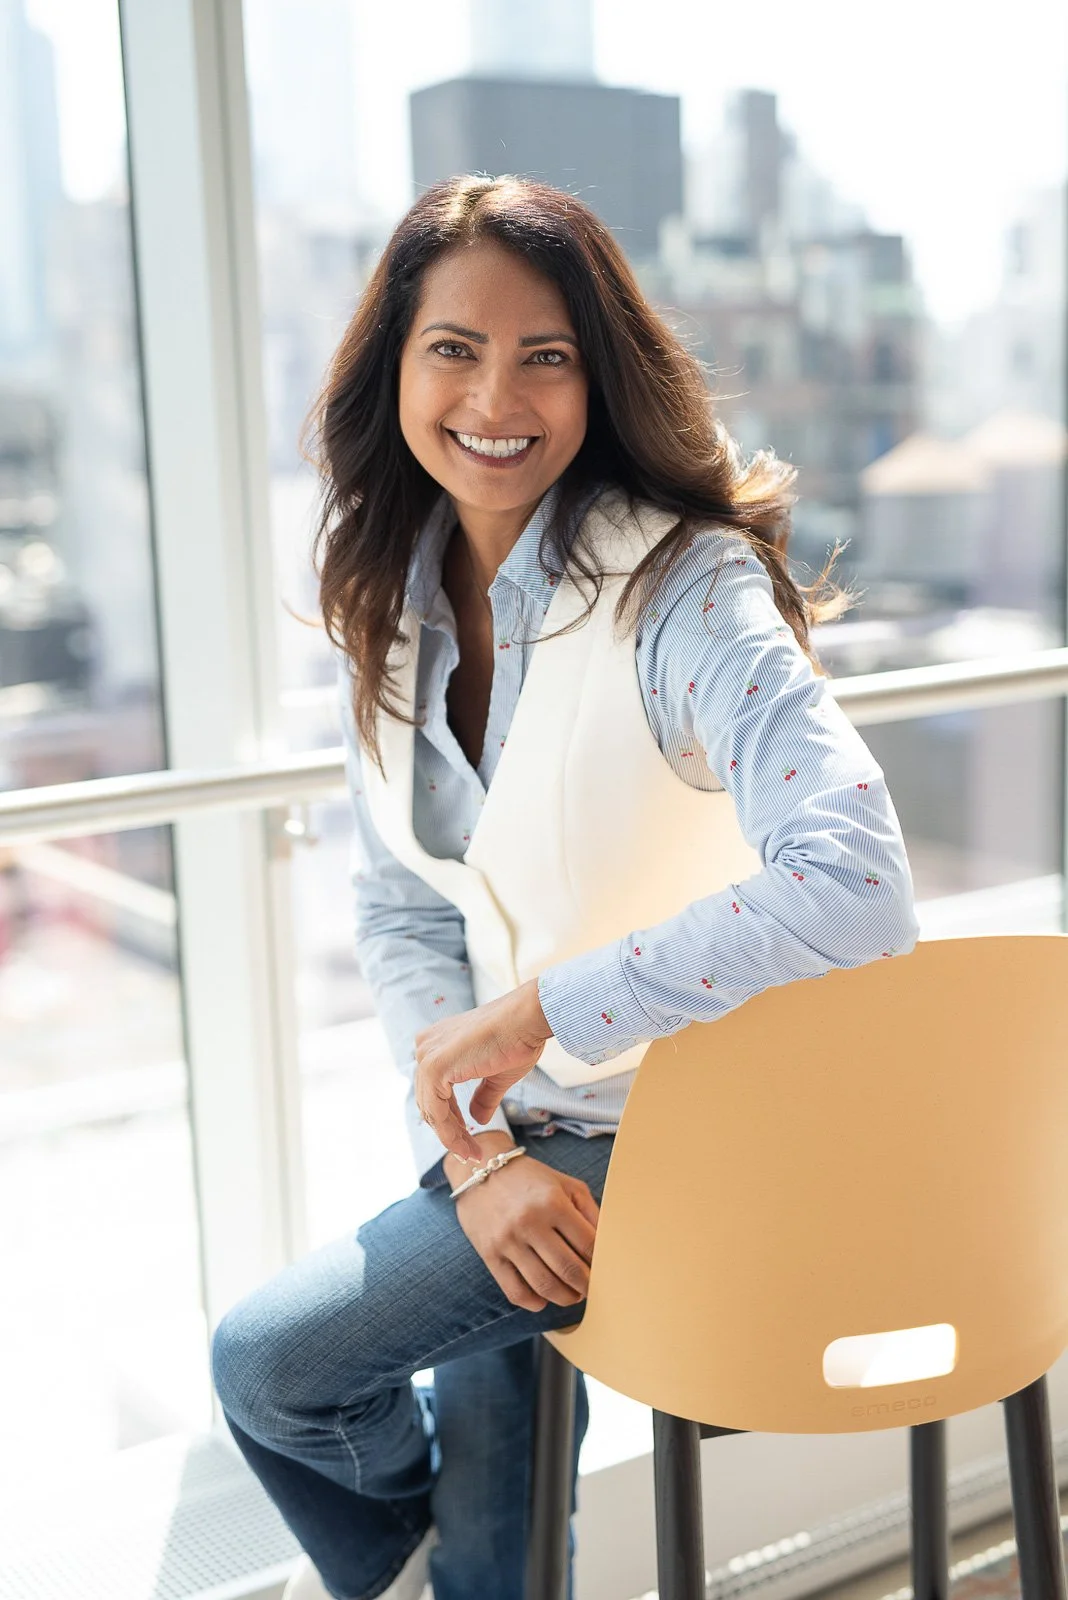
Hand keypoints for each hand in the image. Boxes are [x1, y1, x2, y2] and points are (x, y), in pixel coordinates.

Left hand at [414, 979, 552, 1162]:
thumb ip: (482, 1096)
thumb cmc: (518, 1038)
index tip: (469, 1142)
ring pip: (432, 1111)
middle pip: (430, 1103)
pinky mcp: (433, 1068)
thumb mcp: (496, 1075)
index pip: (435, 1091)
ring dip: (452, 1138)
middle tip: (472, 1154)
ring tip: (474, 1154)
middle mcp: (426, 1046)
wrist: (528, 1019)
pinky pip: (437, 1113)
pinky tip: (469, 1147)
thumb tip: (478, 1119)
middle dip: (451, 1132)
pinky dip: (451, 1134)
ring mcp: (427, 1056)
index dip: (451, 1121)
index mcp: (437, 1043)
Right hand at [445, 1135, 599, 1312]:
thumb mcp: (566, 1185)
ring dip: (565, 1297)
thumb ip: (591, 1212)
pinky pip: (515, 1291)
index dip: (602, 1263)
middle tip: (592, 1289)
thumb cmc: (530, 1179)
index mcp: (553, 1202)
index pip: (588, 1244)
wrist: (480, 1169)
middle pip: (569, 1269)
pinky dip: (534, 1302)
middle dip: (586, 1286)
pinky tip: (543, 1298)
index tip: (606, 1270)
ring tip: (572, 1295)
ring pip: (544, 1285)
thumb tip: (609, 1246)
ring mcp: (508, 1240)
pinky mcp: (489, 1254)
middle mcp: (530, 1222)